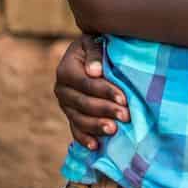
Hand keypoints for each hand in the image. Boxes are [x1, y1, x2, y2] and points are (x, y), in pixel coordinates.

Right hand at [53, 35, 129, 150]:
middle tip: (125, 116)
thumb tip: (95, 71)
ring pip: (79, 119)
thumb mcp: (94, 41)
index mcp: (66, 70)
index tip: (123, 99)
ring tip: (114, 130)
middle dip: (105, 110)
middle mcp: (61, 89)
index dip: (105, 92)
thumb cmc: (96, 45)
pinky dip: (84, 139)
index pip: (87, 84)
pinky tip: (96, 146)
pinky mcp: (70, 115)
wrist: (88, 54)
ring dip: (97, 126)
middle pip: (84, 103)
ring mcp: (65, 104)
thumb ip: (95, 54)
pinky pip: (75, 129)